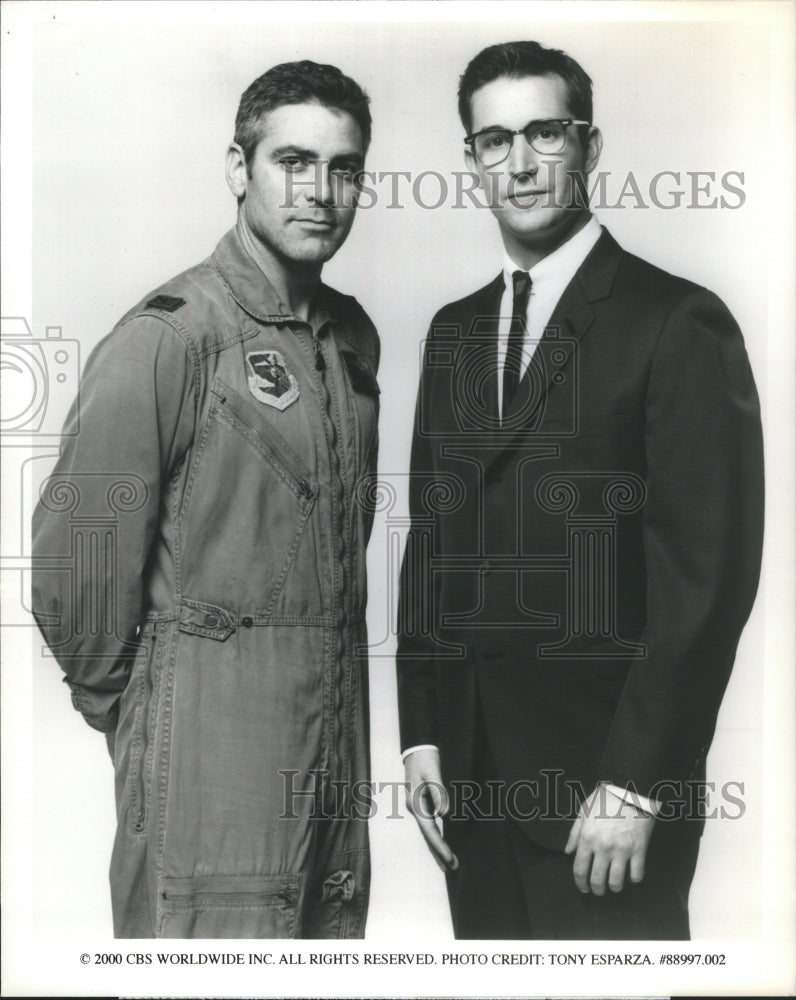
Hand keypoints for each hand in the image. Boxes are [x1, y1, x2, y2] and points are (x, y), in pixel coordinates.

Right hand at [403, 748, 458, 872]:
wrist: (417, 746)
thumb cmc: (425, 758)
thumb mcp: (433, 771)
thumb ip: (439, 791)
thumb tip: (445, 814)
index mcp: (416, 803)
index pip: (429, 830)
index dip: (440, 846)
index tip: (450, 859)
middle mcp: (415, 807)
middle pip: (427, 835)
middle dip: (439, 852)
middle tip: (454, 868)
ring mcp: (417, 805)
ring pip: (428, 830)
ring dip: (438, 845)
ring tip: (449, 862)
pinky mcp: (422, 802)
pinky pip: (430, 823)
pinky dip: (437, 834)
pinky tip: (443, 840)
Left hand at [564, 784, 654, 894]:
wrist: (630, 789)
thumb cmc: (605, 798)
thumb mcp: (584, 811)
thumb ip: (574, 833)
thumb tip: (568, 852)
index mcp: (587, 838)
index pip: (579, 869)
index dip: (580, 883)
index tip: (583, 887)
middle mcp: (603, 847)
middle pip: (597, 880)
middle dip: (596, 890)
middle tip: (598, 891)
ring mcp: (622, 850)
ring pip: (617, 882)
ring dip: (614, 888)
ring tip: (614, 886)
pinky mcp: (639, 850)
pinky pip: (637, 875)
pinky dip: (634, 878)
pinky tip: (631, 875)